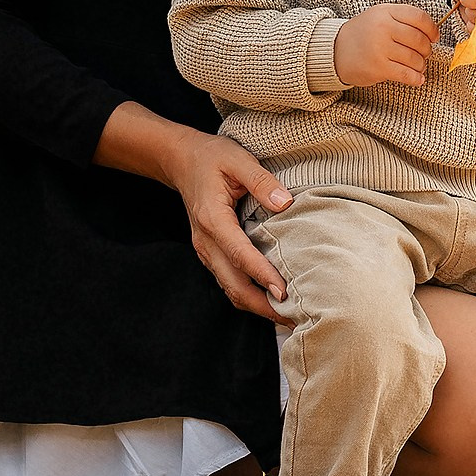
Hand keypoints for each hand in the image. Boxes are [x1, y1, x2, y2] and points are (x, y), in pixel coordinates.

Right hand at [94, 102, 292, 319]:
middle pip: (233, 284)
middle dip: (261, 305)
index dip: (262, 275)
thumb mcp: (238, 159)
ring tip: (286, 316)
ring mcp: (205, 251)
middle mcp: (205, 242)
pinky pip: (228, 281)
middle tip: (293, 317)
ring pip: (229, 288)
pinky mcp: (210, 253)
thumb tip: (285, 203)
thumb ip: (262, 181)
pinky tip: (269, 300)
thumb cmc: (212, 158)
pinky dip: (247, 295)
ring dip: (255, 305)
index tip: (283, 292)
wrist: (182, 161)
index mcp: (213, 219)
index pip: (240, 255)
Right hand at [333, 4, 437, 87]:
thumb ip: (403, 20)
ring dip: (421, 65)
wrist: (335, 50)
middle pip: (420, 40)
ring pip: (415, 58)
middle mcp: (383, 27)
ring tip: (417, 65)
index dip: (432, 29)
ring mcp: (380, 48)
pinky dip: (416, 78)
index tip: (434, 37)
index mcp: (386, 11)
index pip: (419, 18)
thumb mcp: (380, 16)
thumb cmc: (363, 34)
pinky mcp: (378, 67)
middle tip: (424, 54)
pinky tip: (417, 78)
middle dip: (427, 50)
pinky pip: (406, 74)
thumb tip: (433, 33)